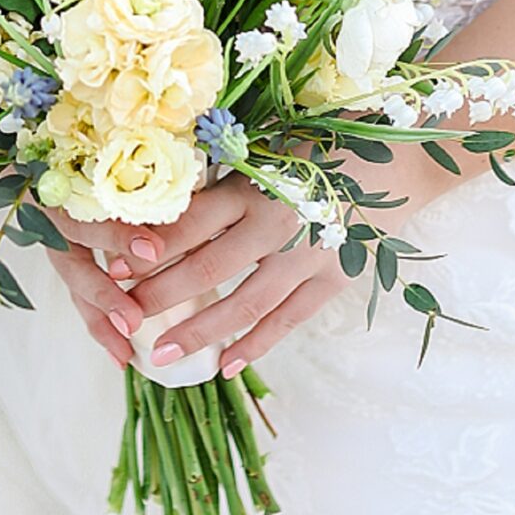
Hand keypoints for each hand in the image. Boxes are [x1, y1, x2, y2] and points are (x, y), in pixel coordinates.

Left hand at [51, 175, 352, 376]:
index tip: (116, 266)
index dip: (152, 245)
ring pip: (246, 303)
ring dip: (201, 332)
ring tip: (161, 356)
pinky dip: (256, 344)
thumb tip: (164, 208)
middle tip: (124, 318)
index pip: (193, 220)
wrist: (399, 162)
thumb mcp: (268, 152)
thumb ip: (224, 181)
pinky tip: (225, 366)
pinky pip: (289, 319)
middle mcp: (278, 221)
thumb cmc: (322, 147)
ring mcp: (309, 255)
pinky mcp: (334, 279)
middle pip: (209, 266)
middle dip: (162, 296)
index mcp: (256, 183)